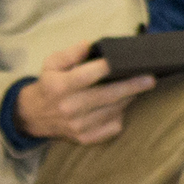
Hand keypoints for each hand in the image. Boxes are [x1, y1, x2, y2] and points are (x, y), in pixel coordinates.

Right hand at [14, 42, 153, 144]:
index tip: (124, 61)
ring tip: (138, 86)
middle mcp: (69, 108)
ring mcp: (78, 126)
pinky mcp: (86, 138)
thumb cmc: (49, 85)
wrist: (33, 116)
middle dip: (132, 86)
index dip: (106, 68)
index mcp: (59, 87)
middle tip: (150, 78)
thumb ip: (70, 53)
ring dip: (129, 98)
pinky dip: (120, 115)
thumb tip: (89, 45)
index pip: (86, 76)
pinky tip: (120, 105)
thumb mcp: (52, 64)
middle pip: (107, 96)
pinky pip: (113, 126)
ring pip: (114, 110)